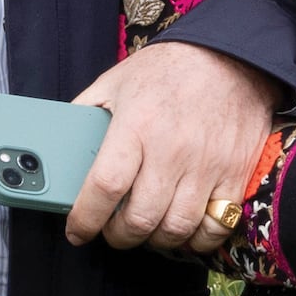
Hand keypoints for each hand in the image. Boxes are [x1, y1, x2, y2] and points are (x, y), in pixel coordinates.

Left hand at [65, 35, 280, 254]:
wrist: (232, 55)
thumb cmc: (169, 69)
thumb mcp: (116, 81)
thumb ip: (86, 114)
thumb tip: (60, 145)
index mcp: (136, 125)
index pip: (105, 187)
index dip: (86, 219)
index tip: (77, 230)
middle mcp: (172, 150)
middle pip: (139, 219)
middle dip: (118, 236)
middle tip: (113, 230)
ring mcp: (207, 165)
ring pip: (176, 229)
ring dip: (155, 240)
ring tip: (147, 229)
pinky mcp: (235, 173)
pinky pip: (216, 226)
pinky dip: (197, 239)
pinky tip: (184, 228)